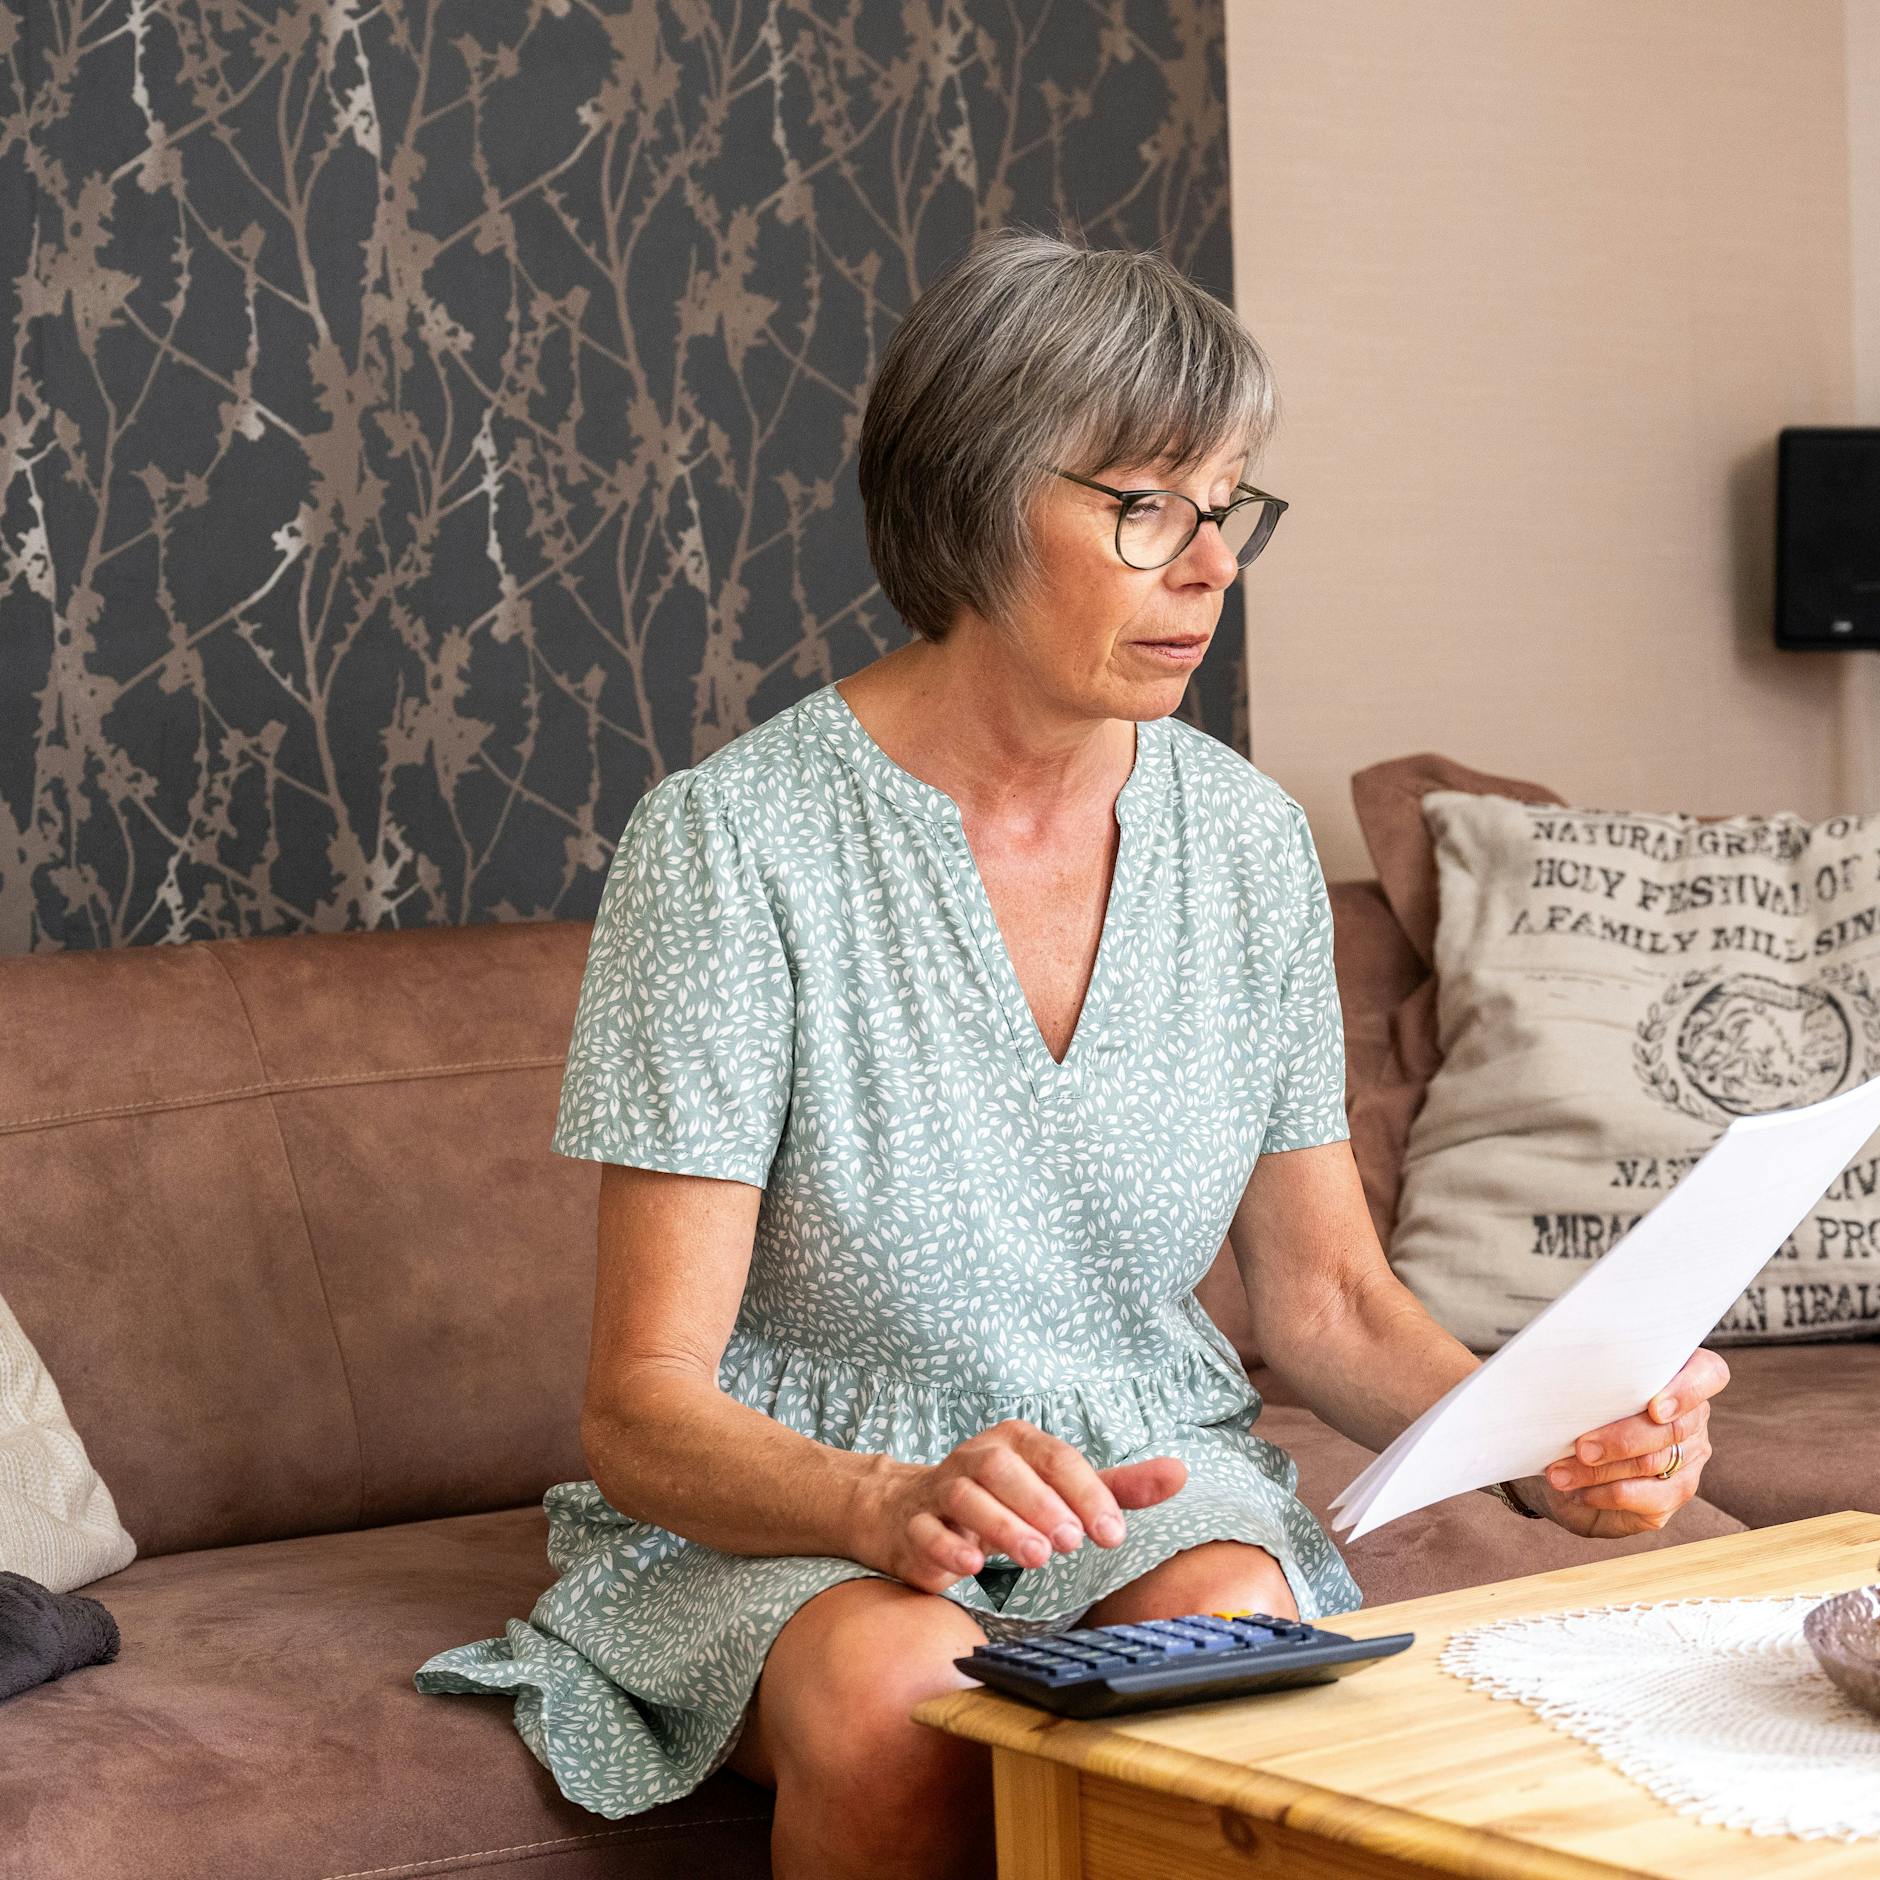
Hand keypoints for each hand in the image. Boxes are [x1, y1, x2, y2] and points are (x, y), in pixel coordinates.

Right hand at [856, 1419, 1187, 1594]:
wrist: (910, 1511)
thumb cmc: (1001, 1500)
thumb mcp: (1058, 1491)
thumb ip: (1115, 1486)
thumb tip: (1180, 1472)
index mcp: (1015, 1442)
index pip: (1054, 1456)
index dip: (1085, 1493)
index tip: (1111, 1534)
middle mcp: (975, 1457)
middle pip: (1004, 1469)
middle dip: (1041, 1504)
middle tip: (1071, 1543)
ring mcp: (939, 1489)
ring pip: (964, 1496)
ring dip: (1002, 1525)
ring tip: (1036, 1558)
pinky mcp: (913, 1525)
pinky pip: (925, 1529)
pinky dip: (949, 1546)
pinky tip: (973, 1567)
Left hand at [1518, 1347, 1731, 1538]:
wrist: (1561, 1463)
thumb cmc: (1573, 1415)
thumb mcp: (1579, 1391)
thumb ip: (1591, 1380)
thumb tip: (1567, 1380)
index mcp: (1679, 1377)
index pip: (1709, 1374)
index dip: (1687, 1390)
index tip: (1654, 1408)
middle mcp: (1692, 1419)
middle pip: (1672, 1428)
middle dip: (1621, 1439)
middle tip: (1581, 1448)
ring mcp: (1688, 1459)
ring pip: (1654, 1463)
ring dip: (1601, 1470)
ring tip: (1559, 1473)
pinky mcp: (1672, 1495)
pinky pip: (1649, 1497)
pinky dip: (1608, 1493)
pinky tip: (1578, 1491)